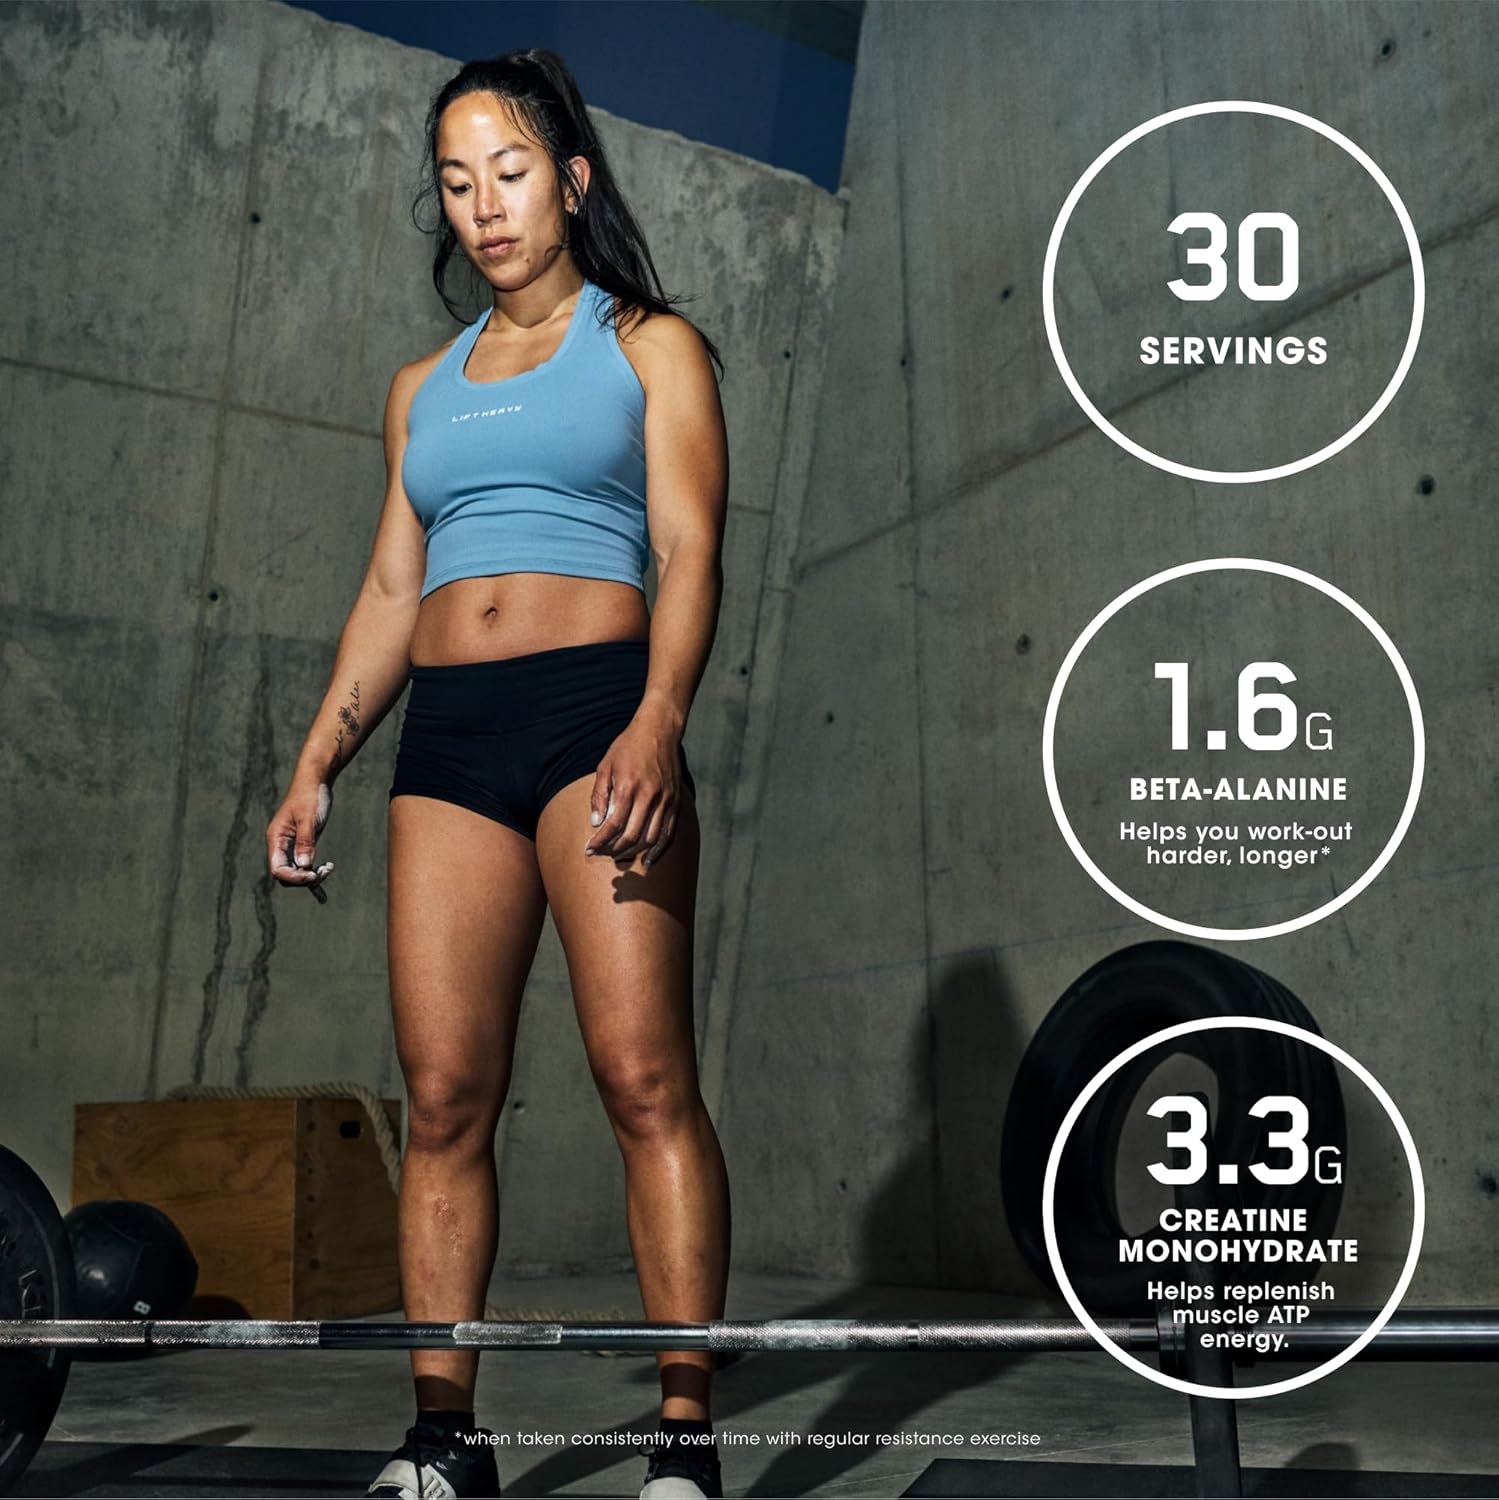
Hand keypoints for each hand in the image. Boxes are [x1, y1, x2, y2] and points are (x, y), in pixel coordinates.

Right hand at [266, 779, 335, 901]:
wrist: (315, 780)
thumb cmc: (310, 796)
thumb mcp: (309, 818)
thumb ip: (305, 842)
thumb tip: (304, 866)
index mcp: (276, 839)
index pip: (278, 869)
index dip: (294, 877)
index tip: (312, 875)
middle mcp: (280, 845)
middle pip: (286, 875)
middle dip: (304, 878)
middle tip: (324, 871)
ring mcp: (291, 845)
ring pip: (296, 872)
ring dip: (311, 876)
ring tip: (329, 868)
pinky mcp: (303, 844)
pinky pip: (304, 865)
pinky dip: (312, 878)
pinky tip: (321, 894)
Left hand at [582, 712, 683, 868]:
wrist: (659, 729)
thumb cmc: (628, 746)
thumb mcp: (605, 765)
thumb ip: (599, 795)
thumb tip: (596, 823)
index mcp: (628, 787)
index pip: (612, 825)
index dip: (599, 841)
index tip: (589, 849)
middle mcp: (649, 796)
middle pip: (631, 836)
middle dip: (613, 850)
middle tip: (602, 853)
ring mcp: (665, 800)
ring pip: (650, 838)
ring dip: (633, 852)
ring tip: (619, 856)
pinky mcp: (675, 802)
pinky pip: (668, 833)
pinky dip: (658, 849)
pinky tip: (648, 859)